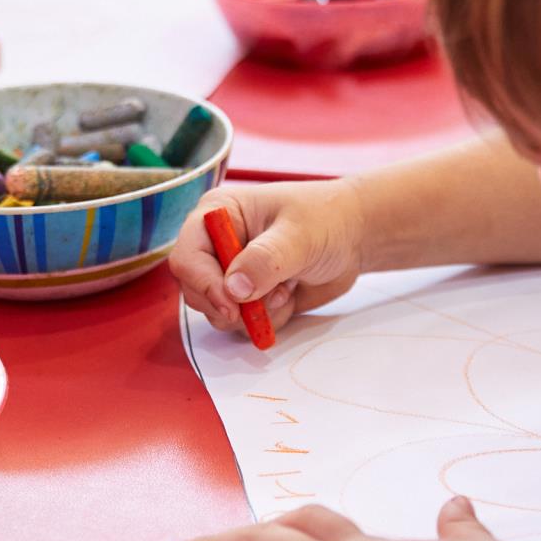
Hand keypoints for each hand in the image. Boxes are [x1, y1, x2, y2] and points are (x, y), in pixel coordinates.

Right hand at [170, 179, 367, 333]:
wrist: (353, 237)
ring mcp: (231, 274)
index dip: (204, 285)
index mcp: (217, 215)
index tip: (233, 305)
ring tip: (286, 290)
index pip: (187, 258)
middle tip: (270, 299)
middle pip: (195, 292)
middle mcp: (216, 245)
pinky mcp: (248, 298)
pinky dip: (268, 321)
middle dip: (231, 306)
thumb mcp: (299, 235)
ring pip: (219, 314)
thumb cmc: (326, 219)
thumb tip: (234, 289)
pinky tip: (289, 296)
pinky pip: (244, 325)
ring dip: (254, 314)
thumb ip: (266, 260)